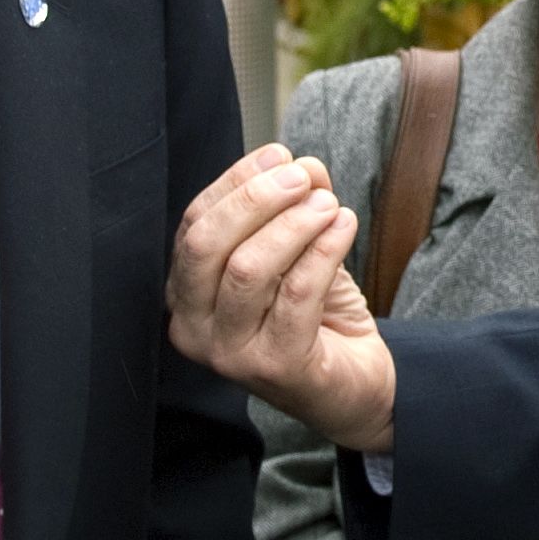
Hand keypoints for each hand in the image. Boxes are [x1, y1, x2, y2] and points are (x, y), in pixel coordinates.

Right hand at [169, 148, 397, 450]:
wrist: (353, 385)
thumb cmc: (313, 316)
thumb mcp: (294, 252)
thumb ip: (290, 208)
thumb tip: (302, 165)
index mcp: (185, 294)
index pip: (194, 224)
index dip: (235, 182)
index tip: (279, 155)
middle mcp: (194, 328)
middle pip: (206, 245)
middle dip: (255, 199)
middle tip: (302, 176)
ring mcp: (229, 354)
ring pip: (248, 269)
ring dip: (293, 224)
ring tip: (329, 204)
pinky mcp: (274, 368)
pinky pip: (296, 294)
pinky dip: (323, 250)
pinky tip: (344, 226)